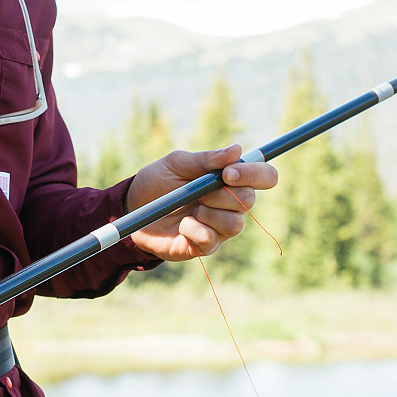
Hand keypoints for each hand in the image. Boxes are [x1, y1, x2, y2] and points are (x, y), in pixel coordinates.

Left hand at [126, 145, 277, 260]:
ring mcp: (219, 227)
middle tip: (200, 193)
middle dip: (224, 195)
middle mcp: (230, 204)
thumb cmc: (156, 184)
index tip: (228, 173)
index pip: (264, 176)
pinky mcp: (205, 246)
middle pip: (250, 200)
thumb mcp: (176, 164)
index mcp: (229, 180)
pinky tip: (182, 226)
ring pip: (235, 224)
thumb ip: (205, 159)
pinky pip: (212, 239)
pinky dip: (195, 230)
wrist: (131, 210)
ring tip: (190, 210)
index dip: (254, 174)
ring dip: (210, 214)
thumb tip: (237, 150)